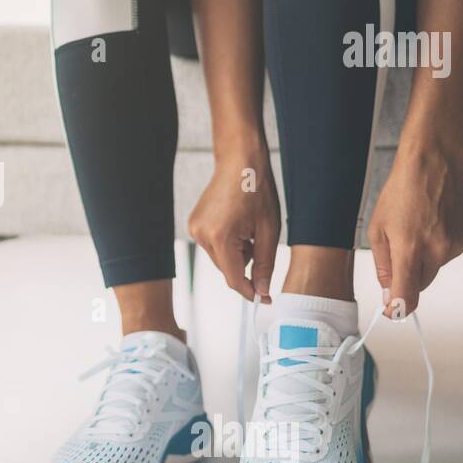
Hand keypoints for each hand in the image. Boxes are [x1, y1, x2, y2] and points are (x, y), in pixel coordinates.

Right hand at [188, 152, 281, 301]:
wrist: (240, 162)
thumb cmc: (256, 191)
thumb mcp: (268, 231)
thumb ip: (265, 264)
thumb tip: (262, 290)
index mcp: (220, 237)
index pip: (234, 278)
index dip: (251, 291)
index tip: (264, 299)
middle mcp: (201, 235)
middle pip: (226, 269)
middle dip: (246, 265)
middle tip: (259, 242)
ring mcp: (194, 229)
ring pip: (220, 258)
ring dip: (237, 253)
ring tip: (248, 229)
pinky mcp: (194, 224)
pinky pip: (213, 246)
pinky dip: (228, 243)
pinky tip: (237, 225)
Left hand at [367, 145, 462, 317]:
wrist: (433, 165)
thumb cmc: (400, 194)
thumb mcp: (378, 230)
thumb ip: (383, 266)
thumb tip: (389, 294)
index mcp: (409, 248)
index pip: (406, 295)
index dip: (397, 309)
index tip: (392, 312)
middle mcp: (436, 250)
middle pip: (421, 285)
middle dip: (408, 277)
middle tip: (400, 251)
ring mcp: (456, 245)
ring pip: (435, 268)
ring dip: (424, 258)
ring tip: (418, 227)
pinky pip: (449, 254)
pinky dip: (440, 246)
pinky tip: (434, 223)